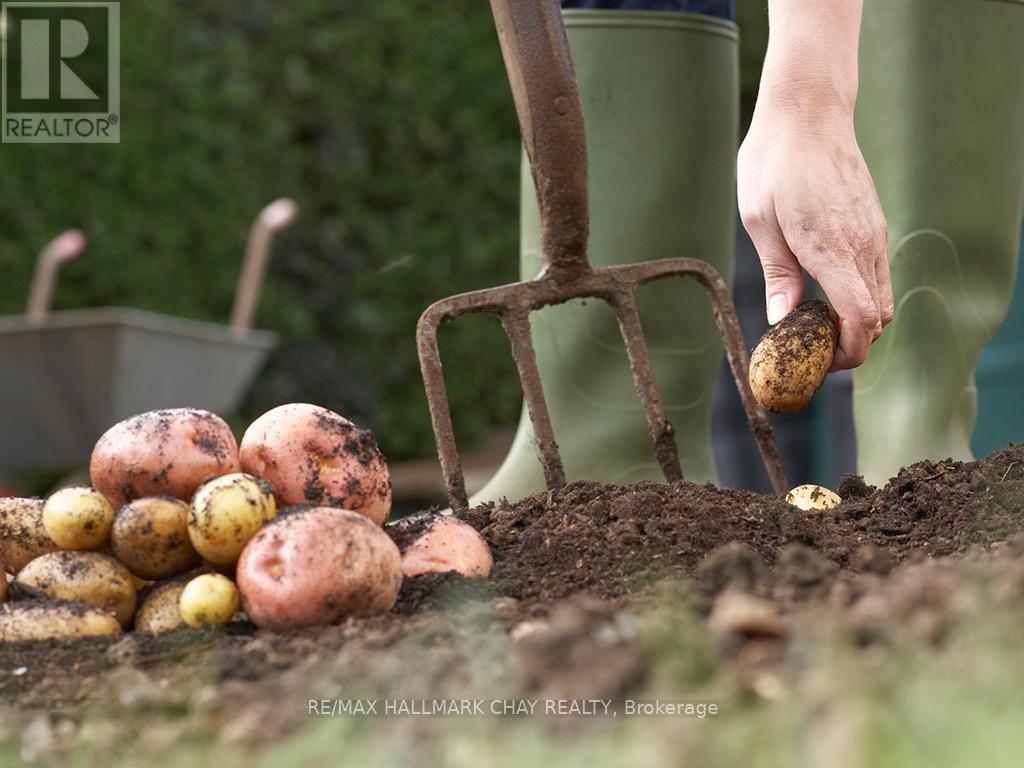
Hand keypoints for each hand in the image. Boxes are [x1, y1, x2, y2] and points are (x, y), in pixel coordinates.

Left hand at [738, 106, 890, 370]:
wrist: (808, 110)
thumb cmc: (774, 162)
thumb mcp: (759, 220)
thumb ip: (777, 274)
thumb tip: (782, 321)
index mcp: (831, 247)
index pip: (861, 318)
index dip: (847, 352)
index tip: (818, 363)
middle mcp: (863, 244)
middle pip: (878, 318)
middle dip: (851, 344)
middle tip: (809, 349)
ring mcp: (874, 233)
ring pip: (882, 298)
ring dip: (856, 321)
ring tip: (813, 322)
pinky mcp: (874, 223)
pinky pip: (877, 274)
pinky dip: (860, 296)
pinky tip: (824, 290)